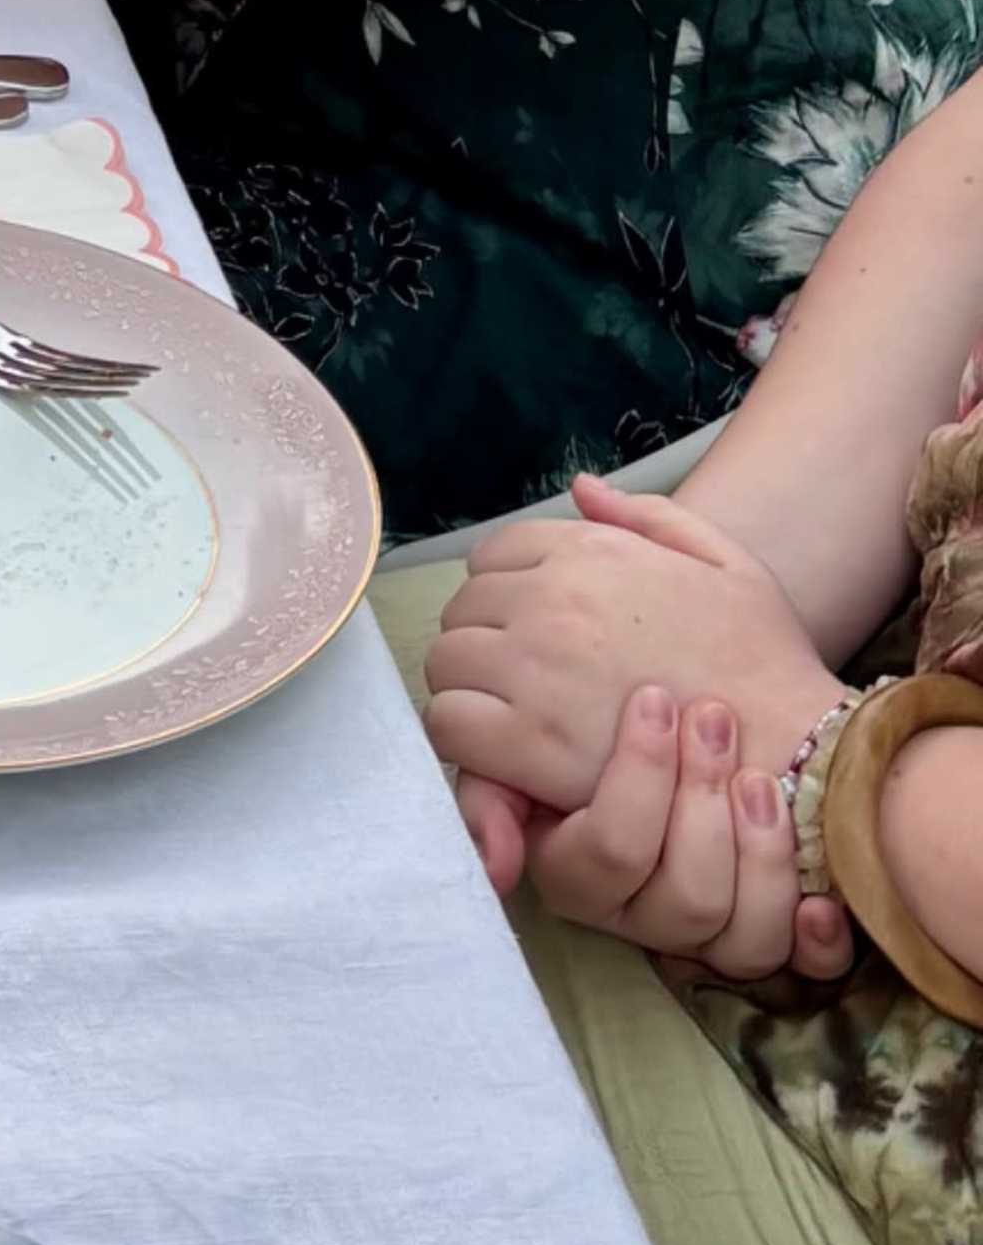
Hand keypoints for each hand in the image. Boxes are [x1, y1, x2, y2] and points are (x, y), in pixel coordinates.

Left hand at [426, 474, 847, 823]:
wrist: (797, 754)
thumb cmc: (766, 661)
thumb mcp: (725, 563)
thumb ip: (646, 517)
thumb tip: (580, 488)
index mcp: (588, 552)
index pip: (491, 558)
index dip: (505, 597)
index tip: (531, 635)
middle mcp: (550, 600)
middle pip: (463, 611)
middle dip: (484, 642)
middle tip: (522, 684)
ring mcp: (535, 669)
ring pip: (446, 665)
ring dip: (470, 689)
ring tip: (513, 719)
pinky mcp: (530, 742)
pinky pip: (451, 724)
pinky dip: (466, 739)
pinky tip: (506, 756)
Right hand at [522, 682, 854, 983]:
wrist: (698, 702)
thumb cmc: (604, 717)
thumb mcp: (531, 740)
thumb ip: (490, 788)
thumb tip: (496, 866)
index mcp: (583, 875)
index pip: (603, 860)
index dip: (634, 787)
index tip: (654, 700)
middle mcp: (647, 915)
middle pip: (681, 900)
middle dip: (701, 802)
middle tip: (710, 715)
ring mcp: (714, 932)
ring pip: (741, 935)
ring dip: (758, 851)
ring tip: (757, 774)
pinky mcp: (779, 932)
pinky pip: (801, 965)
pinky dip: (815, 937)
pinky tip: (821, 902)